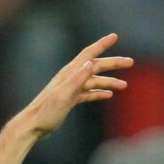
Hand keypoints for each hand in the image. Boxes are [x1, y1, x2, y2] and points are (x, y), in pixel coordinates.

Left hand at [11, 33, 132, 139]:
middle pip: (95, 66)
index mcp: (69, 73)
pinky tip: (108, 95)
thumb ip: (77, 79)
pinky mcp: (70, 100)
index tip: (114, 36)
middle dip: (113, 63)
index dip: (102, 44)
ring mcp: (71, 89)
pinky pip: (88, 93)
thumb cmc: (46, 112)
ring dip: (109, 82)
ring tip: (124, 86)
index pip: (88, 54)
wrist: (32, 126)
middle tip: (130, 62)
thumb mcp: (63, 95)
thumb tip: (90, 62)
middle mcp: (70, 78)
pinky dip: (98, 93)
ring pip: (94, 81)